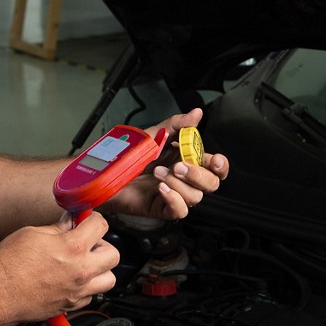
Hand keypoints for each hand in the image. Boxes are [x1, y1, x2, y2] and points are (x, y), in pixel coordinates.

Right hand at [0, 212, 119, 321]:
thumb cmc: (10, 262)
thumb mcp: (34, 233)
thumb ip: (58, 228)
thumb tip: (70, 222)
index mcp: (73, 248)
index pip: (101, 225)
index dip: (93, 219)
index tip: (87, 220)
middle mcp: (80, 271)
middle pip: (114, 255)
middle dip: (103, 245)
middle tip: (88, 243)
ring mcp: (77, 292)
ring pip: (109, 280)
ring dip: (101, 270)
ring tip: (85, 264)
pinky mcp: (69, 306)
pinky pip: (90, 297)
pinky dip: (86, 288)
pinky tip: (72, 280)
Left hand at [106, 108, 229, 220]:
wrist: (106, 170)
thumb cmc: (130, 154)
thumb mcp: (155, 134)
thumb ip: (178, 124)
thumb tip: (196, 114)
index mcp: (188, 160)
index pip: (215, 167)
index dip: (220, 165)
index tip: (214, 159)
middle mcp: (184, 179)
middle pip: (211, 184)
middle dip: (198, 174)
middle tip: (178, 165)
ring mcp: (174, 194)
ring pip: (195, 197)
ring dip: (179, 183)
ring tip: (158, 172)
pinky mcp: (162, 208)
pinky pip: (179, 211)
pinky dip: (174, 199)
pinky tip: (162, 188)